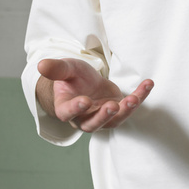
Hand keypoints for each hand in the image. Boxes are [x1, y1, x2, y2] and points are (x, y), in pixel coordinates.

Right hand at [37, 58, 153, 132]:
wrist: (85, 83)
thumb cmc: (73, 78)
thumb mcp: (66, 69)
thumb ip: (56, 69)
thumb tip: (41, 65)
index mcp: (66, 108)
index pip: (68, 113)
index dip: (76, 109)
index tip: (84, 101)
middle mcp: (84, 117)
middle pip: (93, 124)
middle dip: (104, 116)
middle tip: (113, 105)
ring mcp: (103, 116)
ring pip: (114, 120)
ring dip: (126, 110)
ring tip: (134, 98)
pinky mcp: (118, 110)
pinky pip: (130, 106)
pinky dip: (140, 96)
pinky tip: (148, 84)